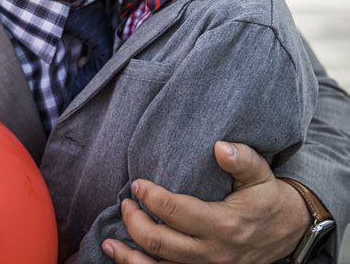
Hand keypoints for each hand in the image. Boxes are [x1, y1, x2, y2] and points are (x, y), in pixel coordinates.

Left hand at [102, 141, 310, 263]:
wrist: (289, 232)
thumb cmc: (267, 198)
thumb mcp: (260, 174)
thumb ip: (241, 159)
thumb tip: (219, 147)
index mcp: (224, 223)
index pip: (175, 211)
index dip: (150, 197)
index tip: (137, 184)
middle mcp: (214, 252)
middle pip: (159, 241)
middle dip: (134, 220)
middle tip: (126, 202)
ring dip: (129, 256)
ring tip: (109, 241)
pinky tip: (123, 259)